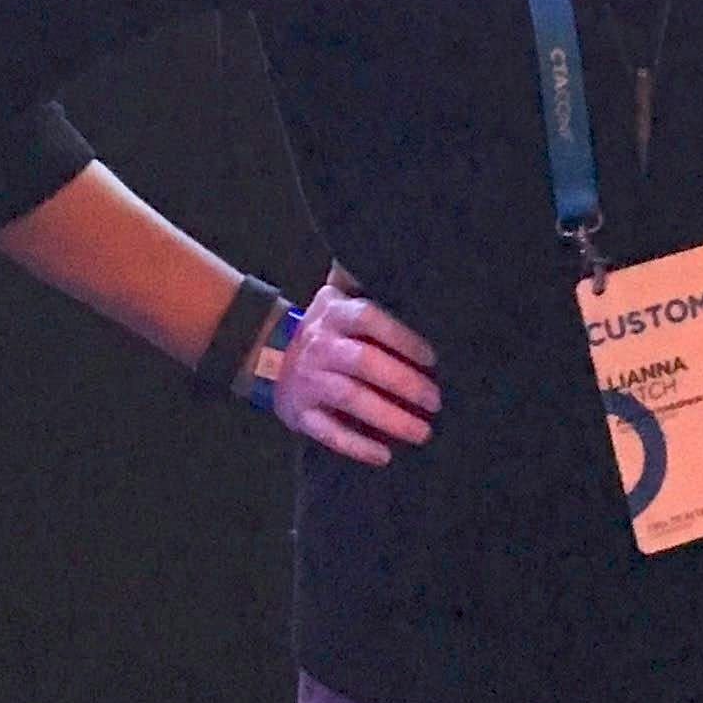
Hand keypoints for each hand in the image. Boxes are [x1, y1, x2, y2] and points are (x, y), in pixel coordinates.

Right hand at [274, 264, 440, 463]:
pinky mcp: (300, 414)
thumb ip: (363, 277)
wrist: (266, 353)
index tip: (432, 357)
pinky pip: (328, 433)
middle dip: (403, 382)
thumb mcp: (337, 294)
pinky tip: (384, 455)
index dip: (401, 337)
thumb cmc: (324, 325)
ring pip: (349, 400)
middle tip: (436, 400)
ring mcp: (309, 382)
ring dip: (388, 418)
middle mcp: (321, 347)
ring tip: (422, 431)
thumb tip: (402, 247)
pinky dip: (356, 446)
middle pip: (363, 363)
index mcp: (334, 314)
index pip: (369, 319)